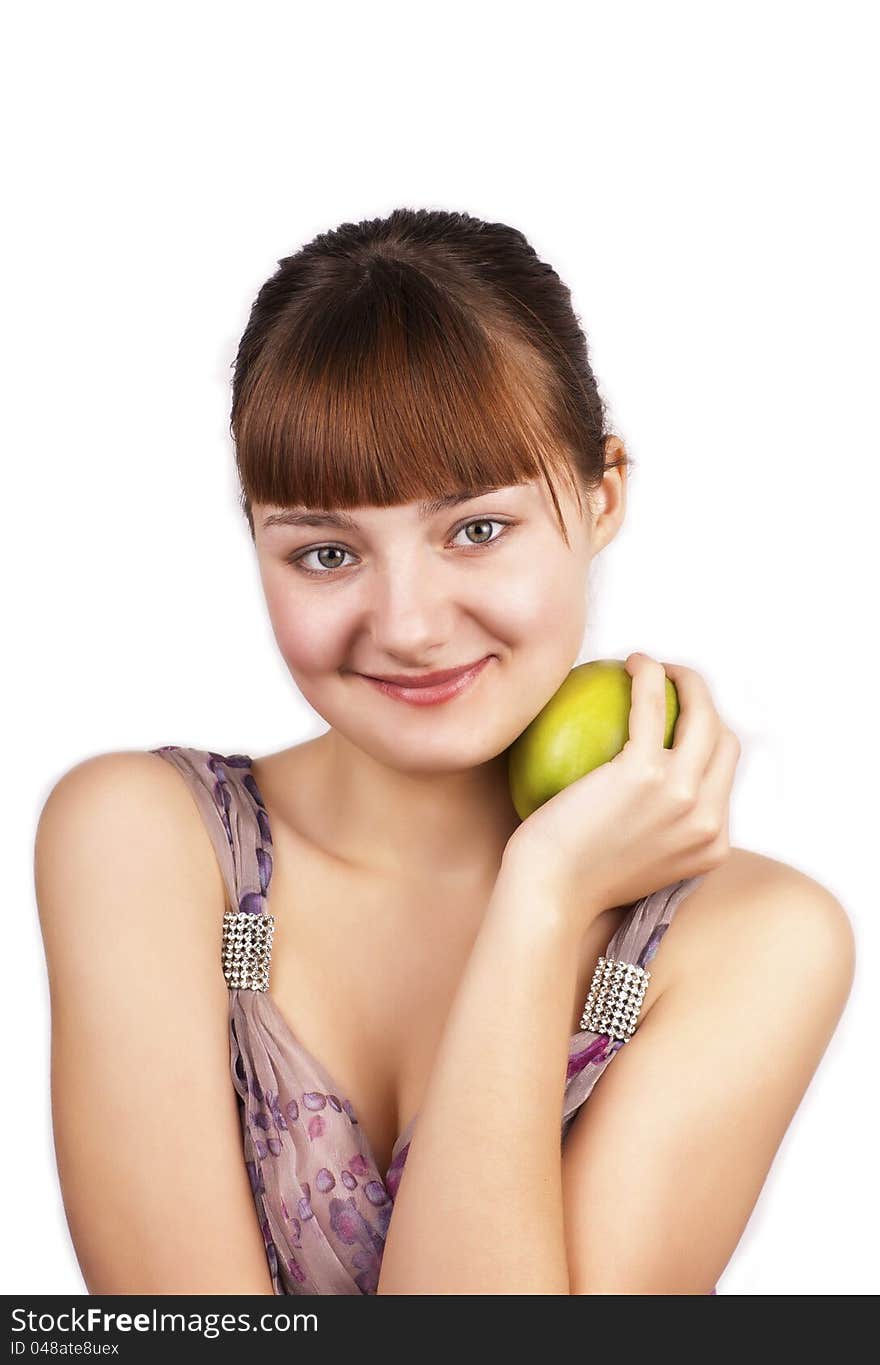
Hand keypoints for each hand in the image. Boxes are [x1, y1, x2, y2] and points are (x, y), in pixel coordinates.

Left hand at [501, 652, 741, 937]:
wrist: (549, 895)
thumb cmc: (571, 880)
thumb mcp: (633, 863)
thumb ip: (655, 831)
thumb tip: (645, 793)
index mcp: (713, 843)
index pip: (724, 777)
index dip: (708, 739)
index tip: (678, 720)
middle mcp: (709, 820)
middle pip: (726, 740)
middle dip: (707, 703)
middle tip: (673, 684)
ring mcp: (683, 796)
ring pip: (704, 715)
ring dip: (686, 678)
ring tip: (656, 666)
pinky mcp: (646, 772)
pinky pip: (652, 704)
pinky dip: (648, 674)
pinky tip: (631, 661)